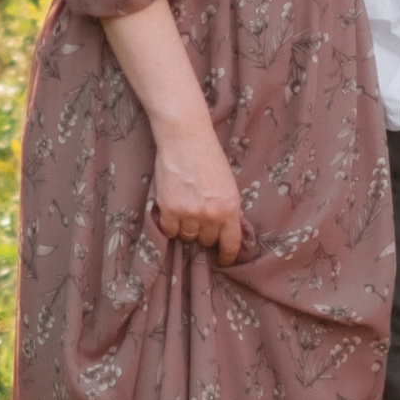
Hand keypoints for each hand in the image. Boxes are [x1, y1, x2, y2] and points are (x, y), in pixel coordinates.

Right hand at [153, 124, 244, 262]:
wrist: (185, 139)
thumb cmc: (209, 158)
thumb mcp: (228, 186)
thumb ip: (226, 210)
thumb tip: (222, 233)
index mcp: (230, 209)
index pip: (231, 244)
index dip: (227, 256)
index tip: (223, 260)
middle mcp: (211, 215)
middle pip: (206, 241)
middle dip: (204, 233)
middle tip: (199, 218)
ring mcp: (189, 213)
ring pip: (187, 237)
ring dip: (187, 228)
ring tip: (185, 210)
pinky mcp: (169, 209)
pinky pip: (169, 230)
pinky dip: (170, 224)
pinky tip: (172, 211)